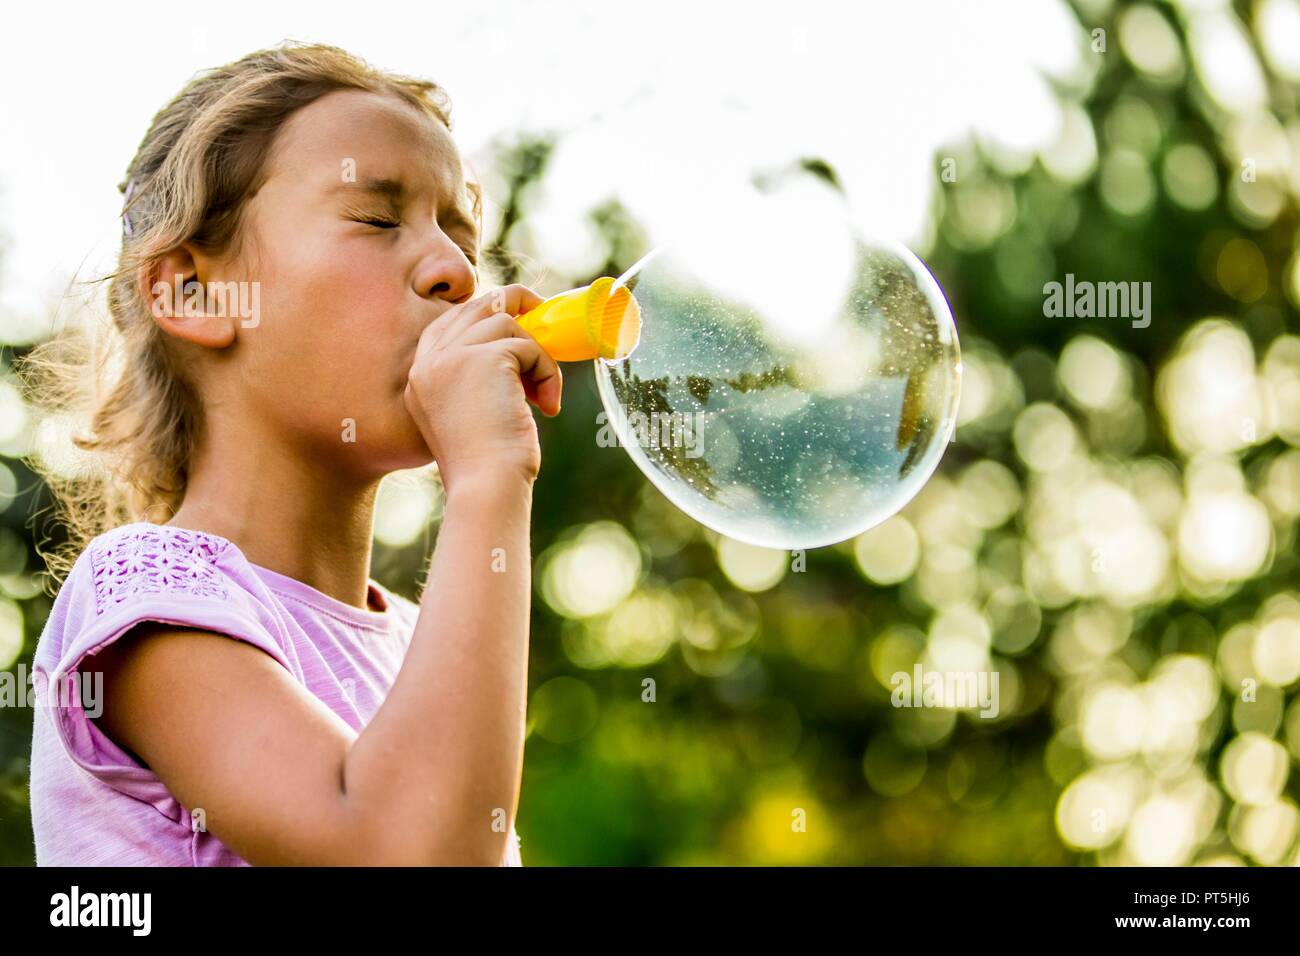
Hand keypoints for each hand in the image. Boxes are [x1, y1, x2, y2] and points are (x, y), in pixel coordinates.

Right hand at [404, 284, 562, 491]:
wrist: (486, 488)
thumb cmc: (486, 467)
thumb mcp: (469, 415)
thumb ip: (476, 381)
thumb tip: (517, 353)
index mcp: (420, 376)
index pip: (448, 322)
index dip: (484, 316)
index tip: (516, 328)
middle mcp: (429, 362)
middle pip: (476, 305)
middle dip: (515, 304)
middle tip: (544, 317)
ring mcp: (452, 357)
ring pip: (507, 322)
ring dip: (537, 355)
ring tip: (543, 395)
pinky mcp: (483, 359)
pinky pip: (528, 346)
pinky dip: (547, 372)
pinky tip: (548, 405)